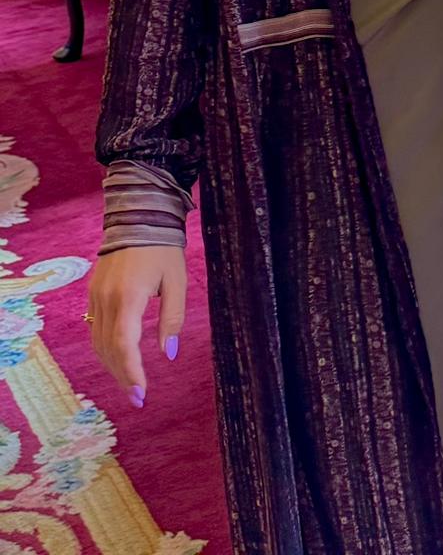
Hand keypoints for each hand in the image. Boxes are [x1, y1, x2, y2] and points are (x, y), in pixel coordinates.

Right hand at [88, 244, 187, 407]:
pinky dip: (106, 348)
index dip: (131, 373)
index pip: (124, 346)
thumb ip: (172, 317)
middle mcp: (106, 300)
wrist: (139, 217)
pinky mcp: (93, 293)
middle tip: (138, 397)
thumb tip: (169, 353)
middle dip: (122, 376)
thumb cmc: (164, 248)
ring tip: (130, 382)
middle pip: (108, 349)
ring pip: (98, 342)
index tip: (142, 393)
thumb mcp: (177, 281)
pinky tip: (119, 357)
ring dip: (112, 365)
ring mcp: (95, 297)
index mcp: (128, 297)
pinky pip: (95, 329)